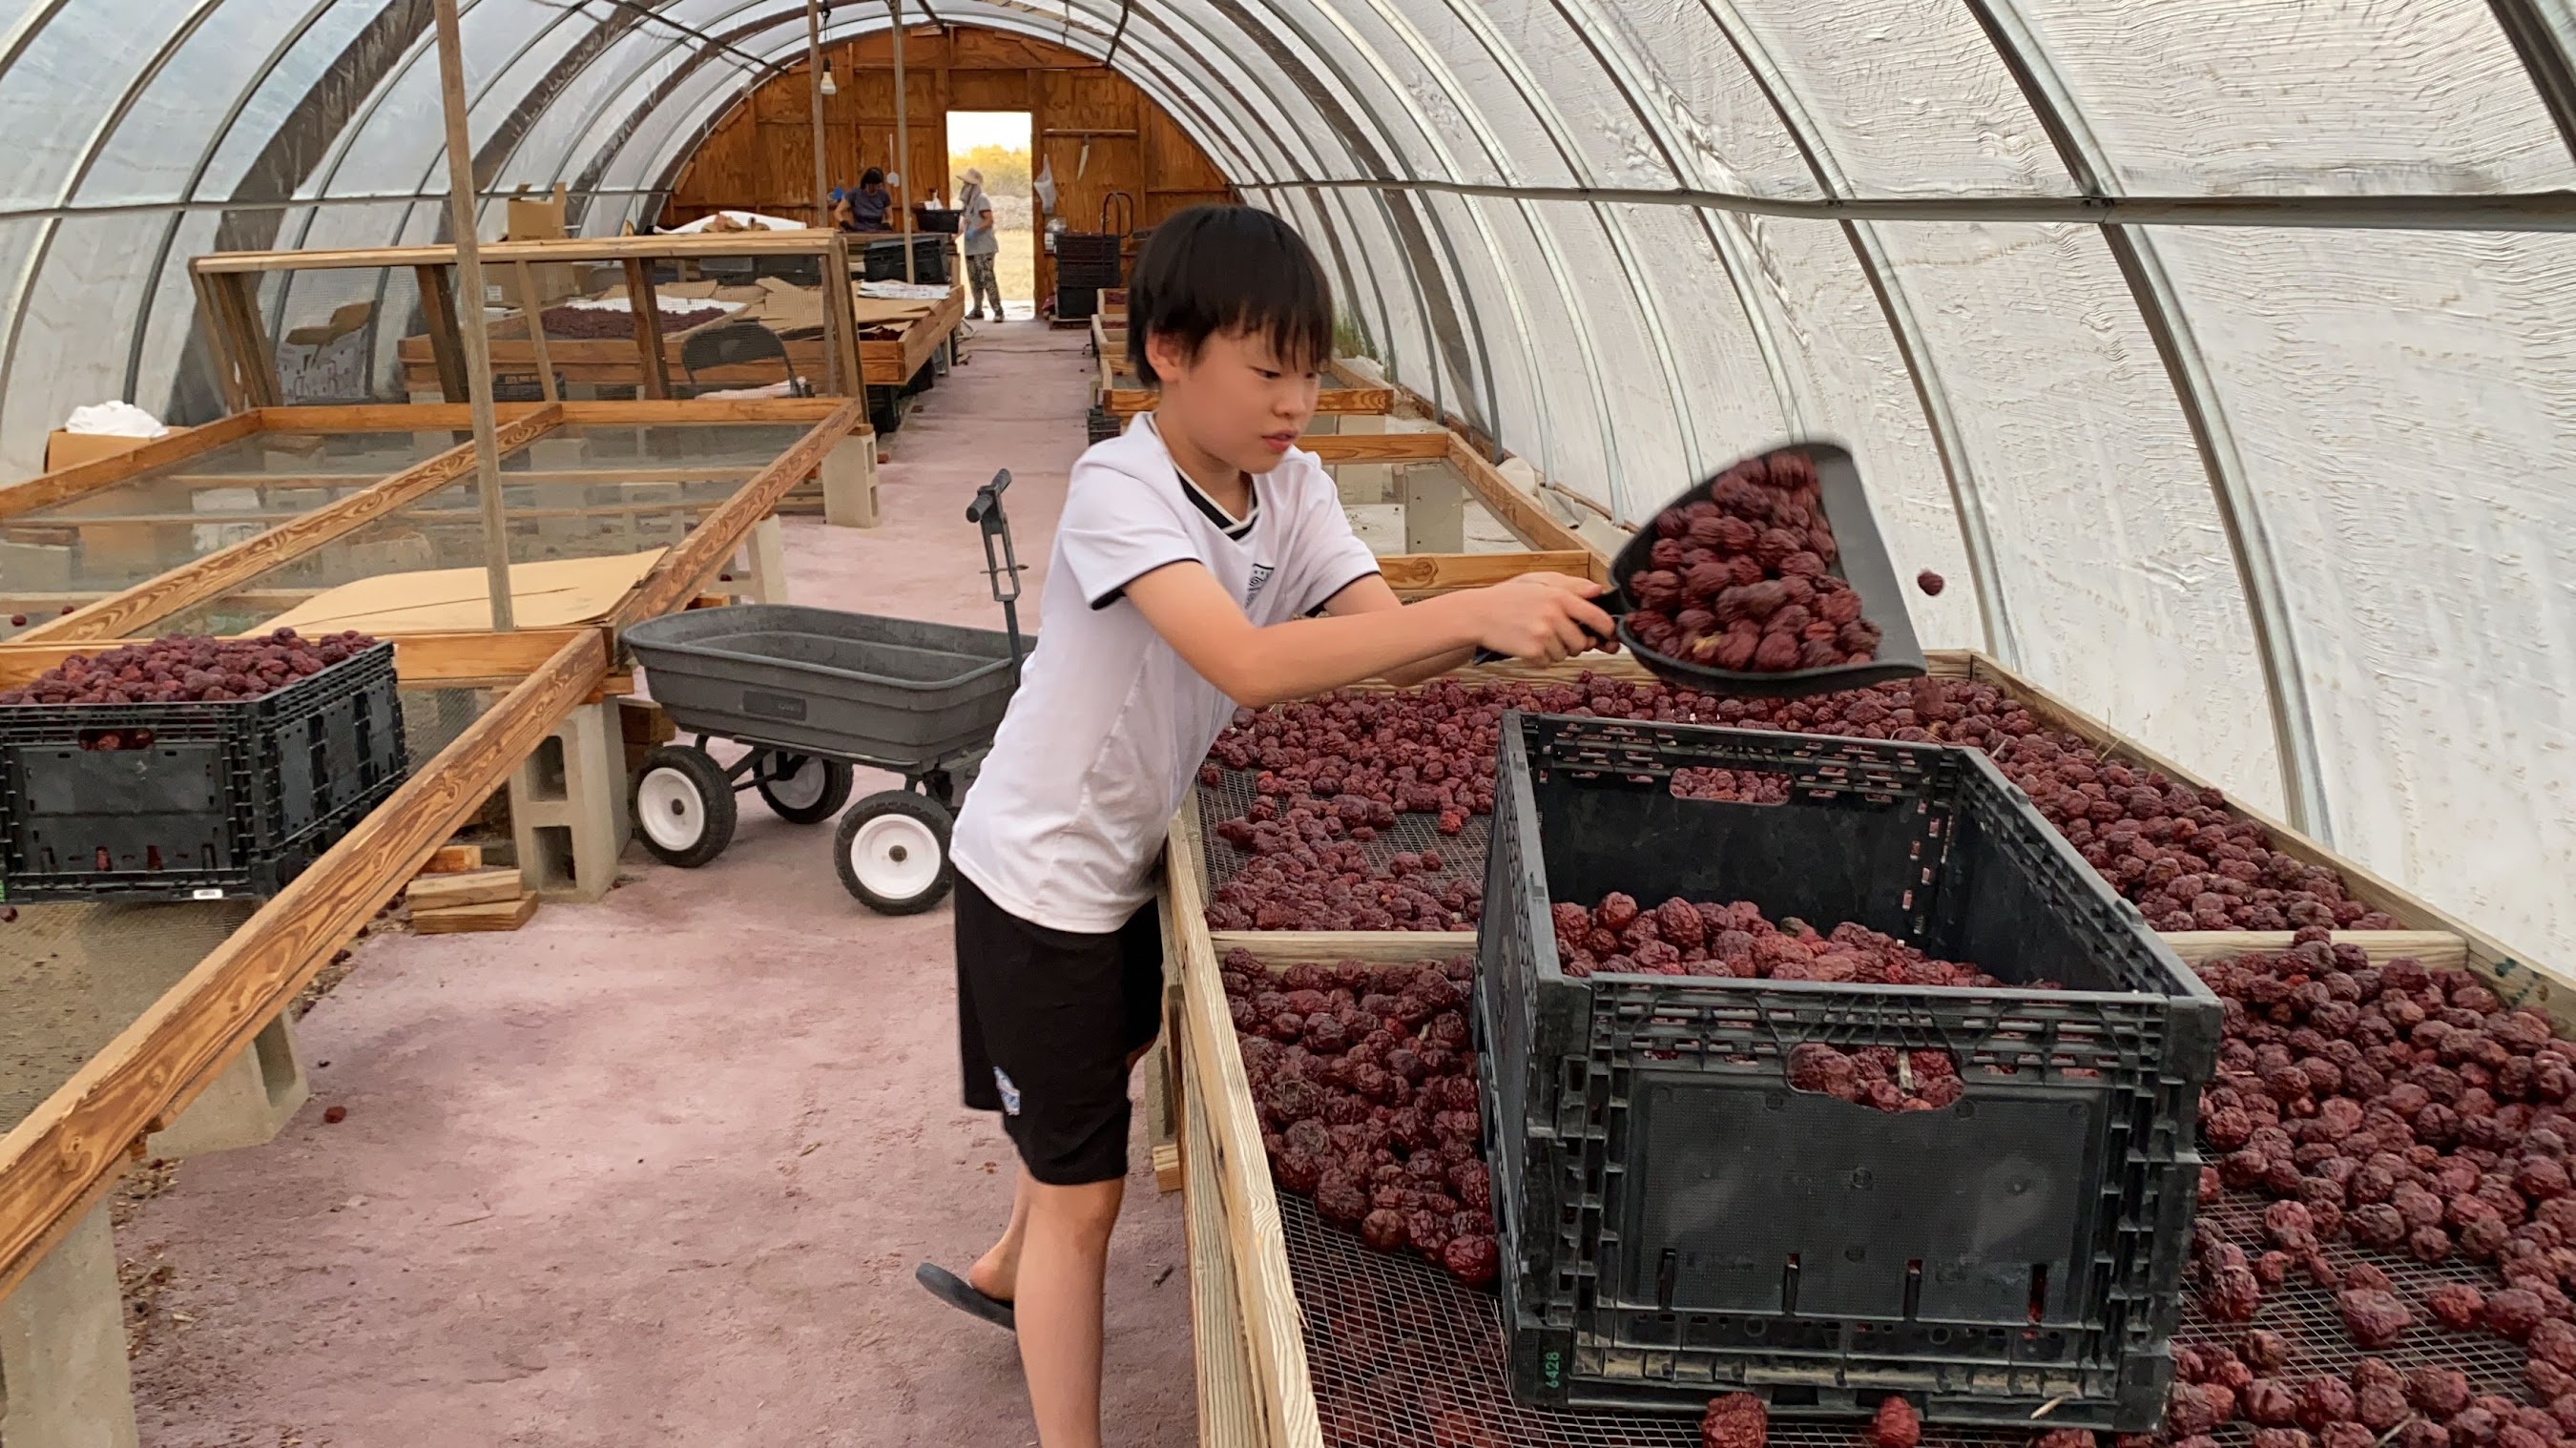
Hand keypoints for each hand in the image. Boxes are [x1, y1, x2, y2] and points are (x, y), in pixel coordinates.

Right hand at [1464, 573, 1615, 663]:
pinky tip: (1527, 644)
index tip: (1608, 634)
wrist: (1478, 614)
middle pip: (1581, 642)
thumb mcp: (1539, 580)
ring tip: (1536, 636)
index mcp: (1559, 596)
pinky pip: (1548, 662)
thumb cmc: (1507, 597)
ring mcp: (1543, 635)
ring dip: (1555, 650)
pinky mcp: (1532, 652)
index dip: (1607, 628)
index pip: (1596, 616)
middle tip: (1556, 634)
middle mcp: (1554, 615)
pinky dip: (1540, 658)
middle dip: (1574, 642)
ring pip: (1565, 654)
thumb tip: (1597, 591)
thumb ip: (1571, 584)